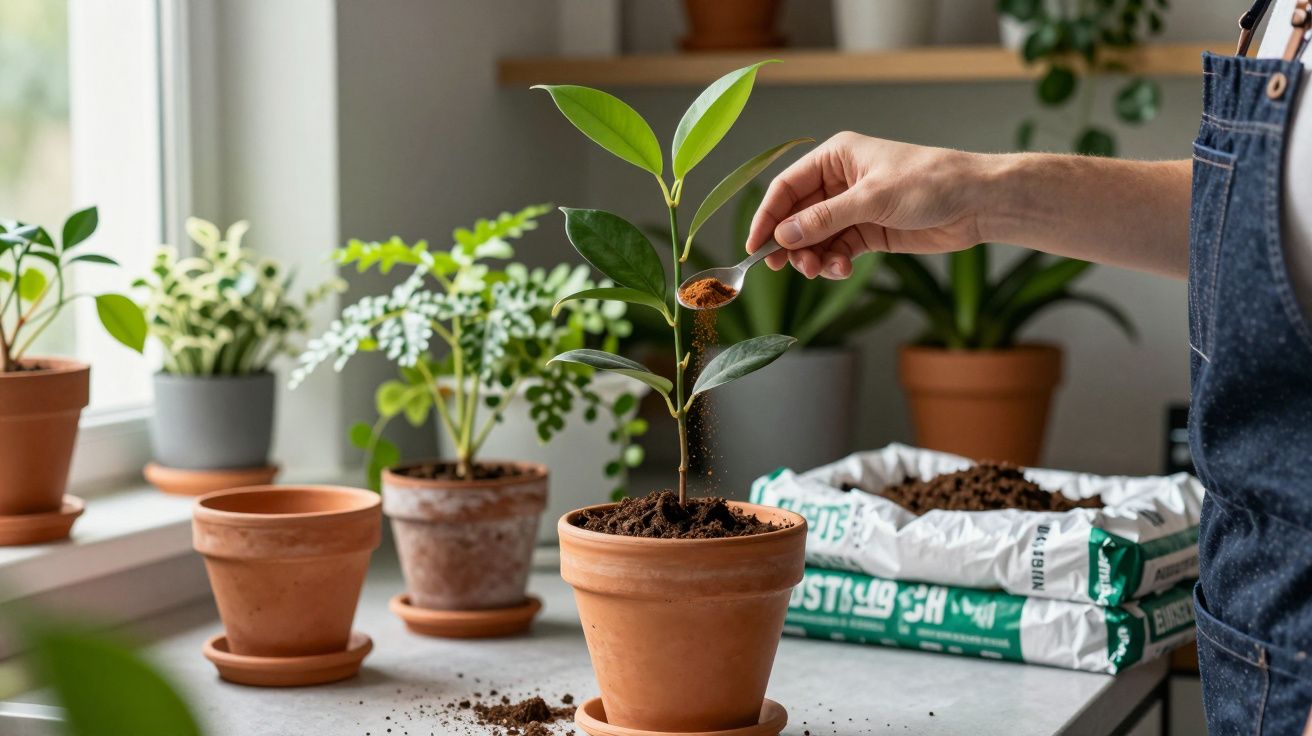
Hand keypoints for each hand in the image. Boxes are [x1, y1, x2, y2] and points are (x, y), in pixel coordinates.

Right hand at [746, 132, 988, 278]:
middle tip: (784, 267)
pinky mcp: (869, 231)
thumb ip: (824, 218)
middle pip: (797, 215)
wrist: (975, 202)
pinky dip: (833, 262)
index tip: (755, 245)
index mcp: (836, 157)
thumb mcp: (871, 199)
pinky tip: (840, 269)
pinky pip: (837, 249)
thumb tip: (784, 236)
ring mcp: (853, 208)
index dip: (768, 216)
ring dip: (812, 256)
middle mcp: (840, 181)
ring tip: (820, 270)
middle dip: (790, 243)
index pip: (787, 187)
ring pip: (815, 237)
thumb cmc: (929, 183)